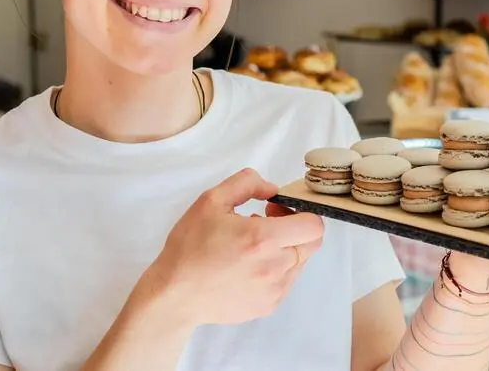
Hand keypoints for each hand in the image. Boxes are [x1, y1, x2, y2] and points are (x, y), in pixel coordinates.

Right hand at [133, 168, 324, 327]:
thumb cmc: (190, 247)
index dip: (301, 212)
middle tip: (265, 224)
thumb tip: (272, 189)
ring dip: (284, 250)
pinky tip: (247, 267)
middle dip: (295, 229)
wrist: (175, 294)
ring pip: (299, 262)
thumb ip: (246, 183)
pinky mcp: (268, 306)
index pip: (314, 225)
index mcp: (263, 239)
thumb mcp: (210, 201)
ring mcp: (274, 290)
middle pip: (311, 243)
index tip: (276, 210)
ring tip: (251, 248)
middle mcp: (275, 267)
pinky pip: (286, 282)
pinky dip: (275, 270)